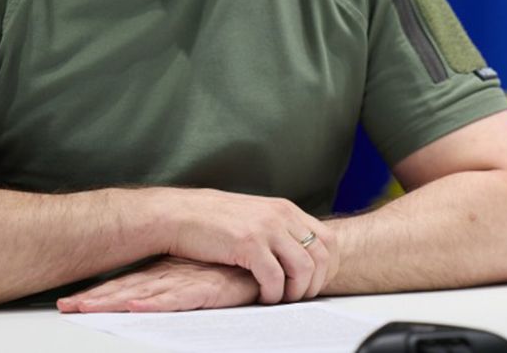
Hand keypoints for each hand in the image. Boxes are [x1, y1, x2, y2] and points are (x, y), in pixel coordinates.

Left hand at [56, 257, 258, 312]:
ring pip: (142, 294)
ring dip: (113, 303)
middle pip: (126, 289)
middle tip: (65, 307)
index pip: (128, 283)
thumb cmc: (237, 268)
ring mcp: (186, 281)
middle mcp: (172, 275)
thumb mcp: (203, 275)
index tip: (72, 302)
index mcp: (168, 272)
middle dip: (95, 300)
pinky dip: (153, 304)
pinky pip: (175, 300)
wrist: (268, 256)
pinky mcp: (206, 289)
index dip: (100, 293)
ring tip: (85, 309)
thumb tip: (155, 293)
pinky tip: (135, 307)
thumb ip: (182, 282)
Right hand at [159, 188, 337, 304]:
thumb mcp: (254, 216)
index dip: (327, 266)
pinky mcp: (248, 243)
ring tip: (281, 298)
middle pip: (321, 255)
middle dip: (315, 283)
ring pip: (303, 268)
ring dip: (296, 291)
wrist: (179, 214)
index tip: (314, 283)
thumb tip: (297, 254)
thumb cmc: (212, 220)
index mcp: (284, 209)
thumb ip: (278, 228)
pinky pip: (274, 278)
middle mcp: (280, 215)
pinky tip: (262, 296)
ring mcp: (266, 228)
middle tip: (298, 297)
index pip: (327, 239)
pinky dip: (273, 294)